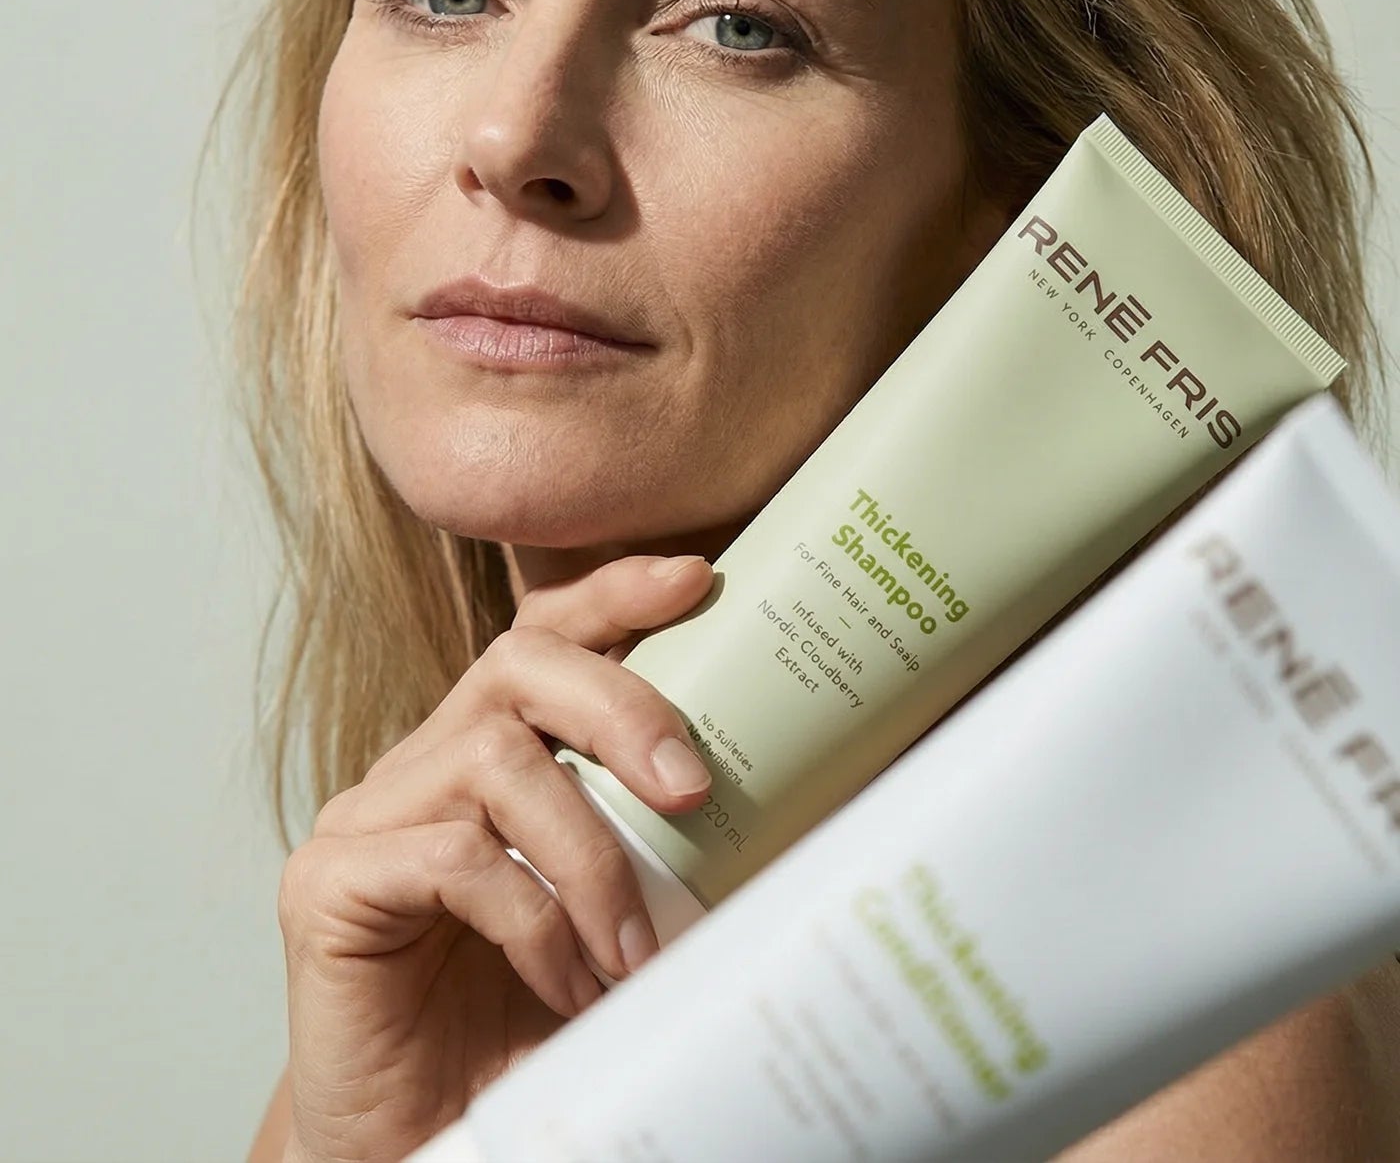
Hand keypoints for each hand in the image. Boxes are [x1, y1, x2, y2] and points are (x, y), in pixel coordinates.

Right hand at [276, 551, 714, 1161]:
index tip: (694, 578)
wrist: (424, 1144)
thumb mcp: (616, 917)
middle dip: (620, 707)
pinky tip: (563, 983)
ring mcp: (369, 817)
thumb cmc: (524, 1026)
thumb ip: (664, 854)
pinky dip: (532, 919)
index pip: (544, 637)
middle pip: (517, 666)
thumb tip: (801, 799)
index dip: (612, 593)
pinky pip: (449, 859)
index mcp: (490, 754)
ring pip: (493, 762)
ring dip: (589, 854)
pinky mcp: (328, 883)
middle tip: (694, 789)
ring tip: (633, 949)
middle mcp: (425, 766)